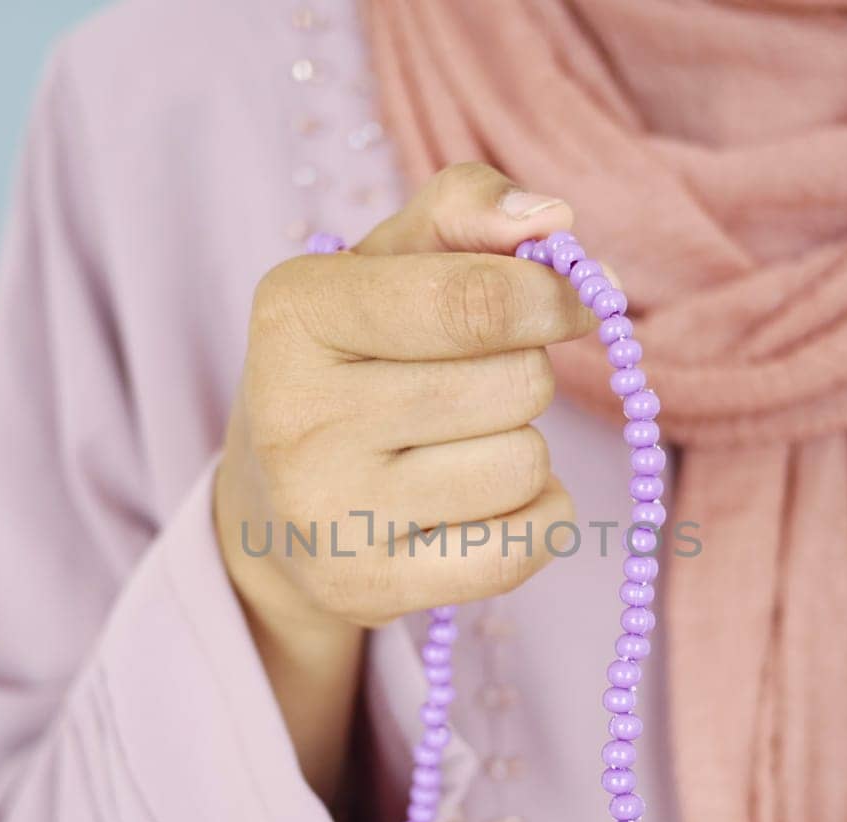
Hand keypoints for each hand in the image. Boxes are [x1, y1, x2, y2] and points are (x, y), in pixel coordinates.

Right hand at [214, 163, 591, 801]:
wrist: (272, 506)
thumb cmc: (355, 358)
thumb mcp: (387, 262)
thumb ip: (465, 209)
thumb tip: (554, 217)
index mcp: (295, 310)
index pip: (473, 300)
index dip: (552, 298)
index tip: (574, 303)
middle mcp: (295, 413)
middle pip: (516, 383)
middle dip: (524, 375)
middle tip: (474, 388)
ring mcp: (325, 511)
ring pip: (524, 464)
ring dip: (523, 449)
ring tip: (463, 447)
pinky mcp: (365, 587)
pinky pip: (523, 545)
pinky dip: (537, 519)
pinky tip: (486, 506)